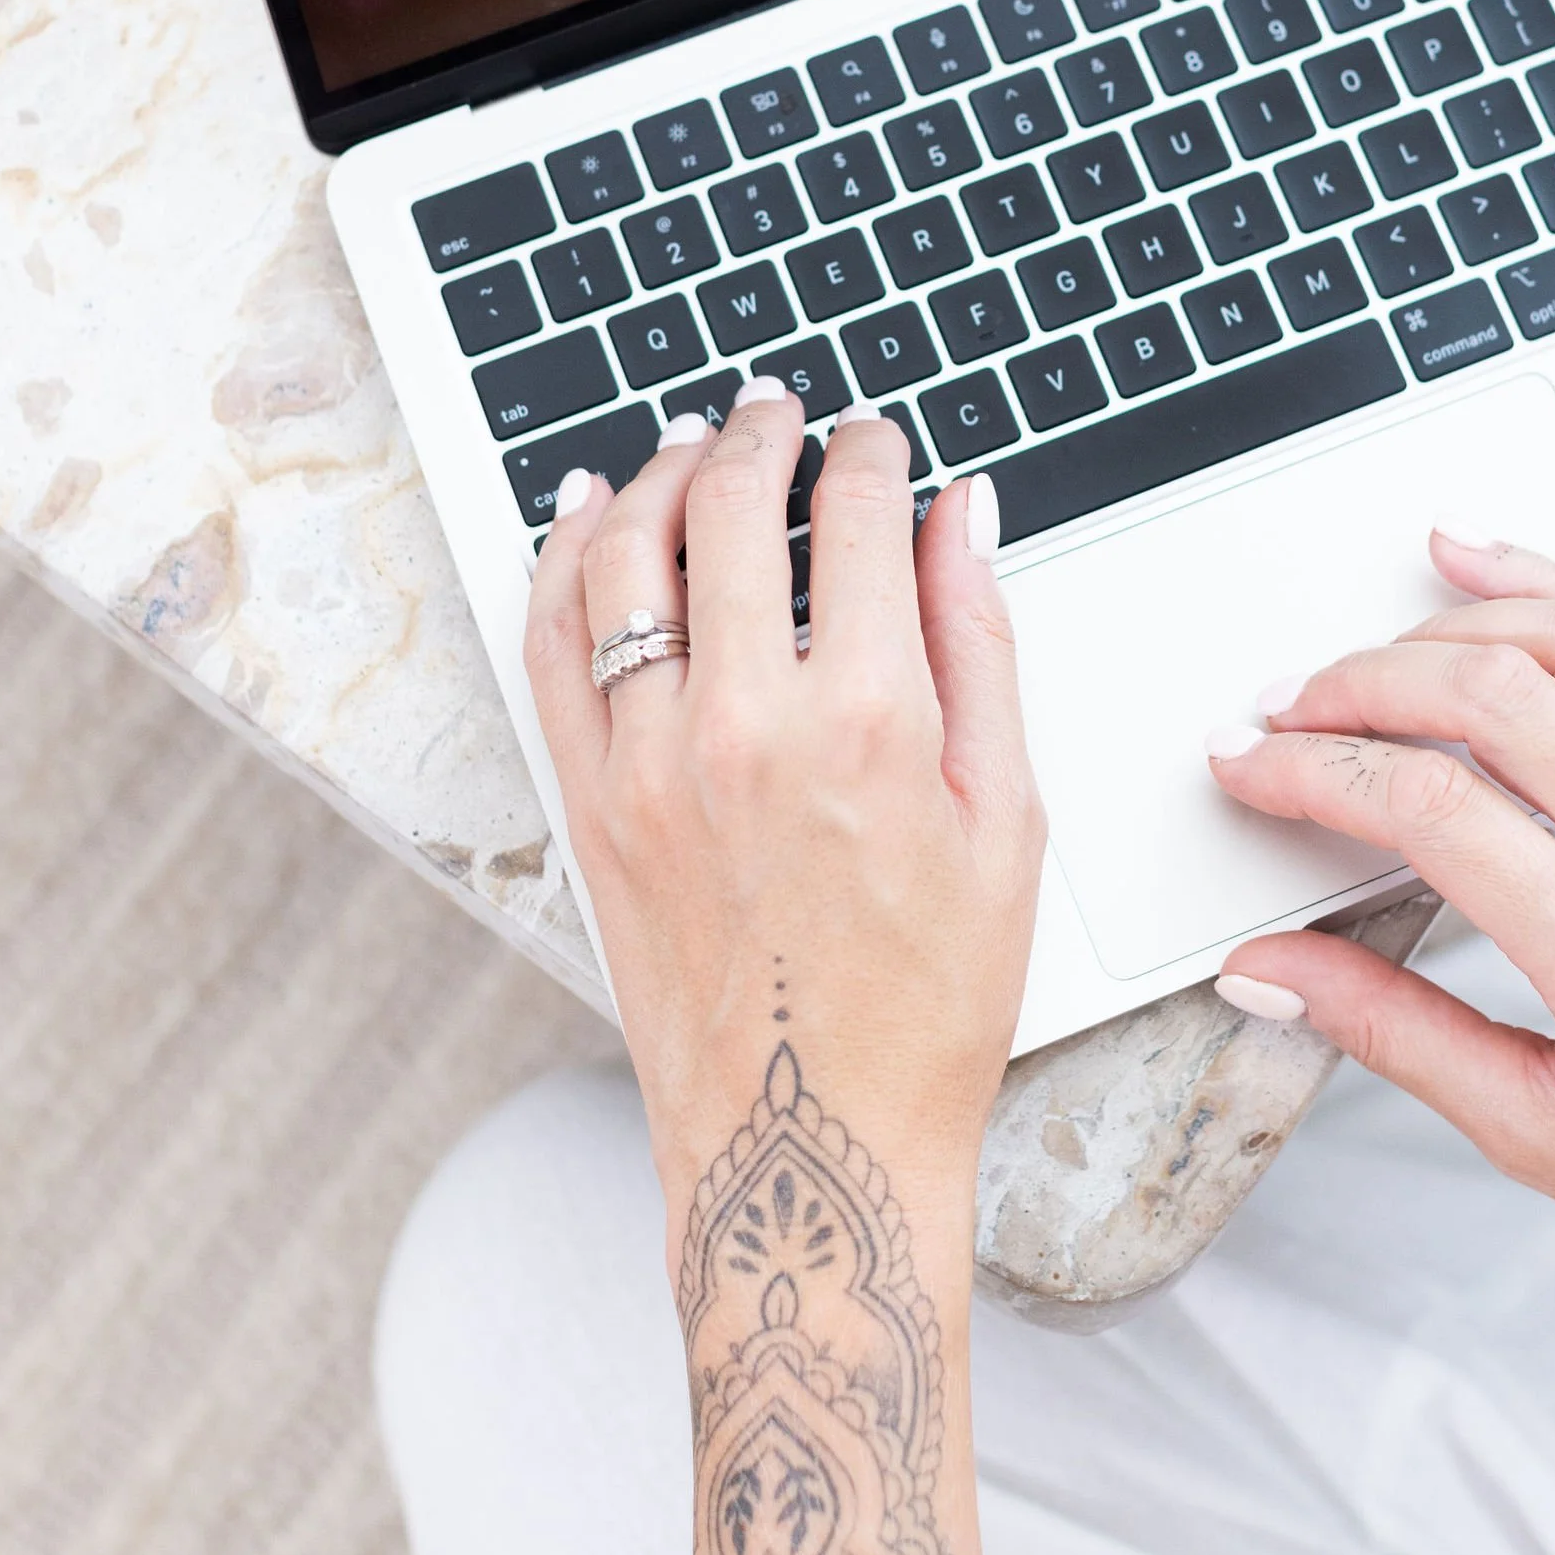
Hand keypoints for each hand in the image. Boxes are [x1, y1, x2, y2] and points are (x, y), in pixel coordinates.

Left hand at [523, 394, 1042, 1254]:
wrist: (811, 1145)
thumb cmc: (927, 1002)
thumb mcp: (1005, 820)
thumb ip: (980, 646)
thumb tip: (964, 516)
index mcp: (869, 723)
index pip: (857, 516)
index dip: (868, 450)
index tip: (873, 437)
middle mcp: (745, 727)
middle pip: (728, 508)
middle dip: (760, 433)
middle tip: (778, 409)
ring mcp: (650, 765)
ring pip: (624, 559)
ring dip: (659, 474)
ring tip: (692, 444)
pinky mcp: (590, 806)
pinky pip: (550, 647)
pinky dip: (562, 560)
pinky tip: (589, 514)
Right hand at [1208, 535, 1554, 1373]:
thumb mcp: (1544, 1140)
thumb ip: (1394, 1037)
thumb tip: (1275, 970)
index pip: (1434, 809)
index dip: (1314, 772)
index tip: (1249, 767)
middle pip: (1490, 701)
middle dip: (1356, 686)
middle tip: (1281, 713)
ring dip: (1444, 628)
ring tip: (1359, 653)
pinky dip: (1549, 590)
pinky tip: (1483, 568)